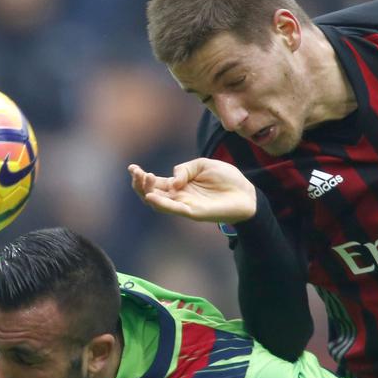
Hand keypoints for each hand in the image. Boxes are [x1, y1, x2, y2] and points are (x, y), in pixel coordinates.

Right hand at [127, 158, 256, 223]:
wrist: (245, 192)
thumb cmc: (226, 178)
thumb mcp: (202, 165)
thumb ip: (185, 169)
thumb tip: (172, 178)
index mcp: (178, 185)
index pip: (155, 183)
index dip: (141, 176)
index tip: (132, 168)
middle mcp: (178, 197)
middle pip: (152, 194)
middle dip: (140, 184)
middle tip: (136, 173)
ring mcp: (185, 206)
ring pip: (159, 203)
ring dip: (148, 193)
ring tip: (143, 181)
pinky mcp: (194, 212)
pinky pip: (174, 209)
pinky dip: (162, 204)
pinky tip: (152, 197)